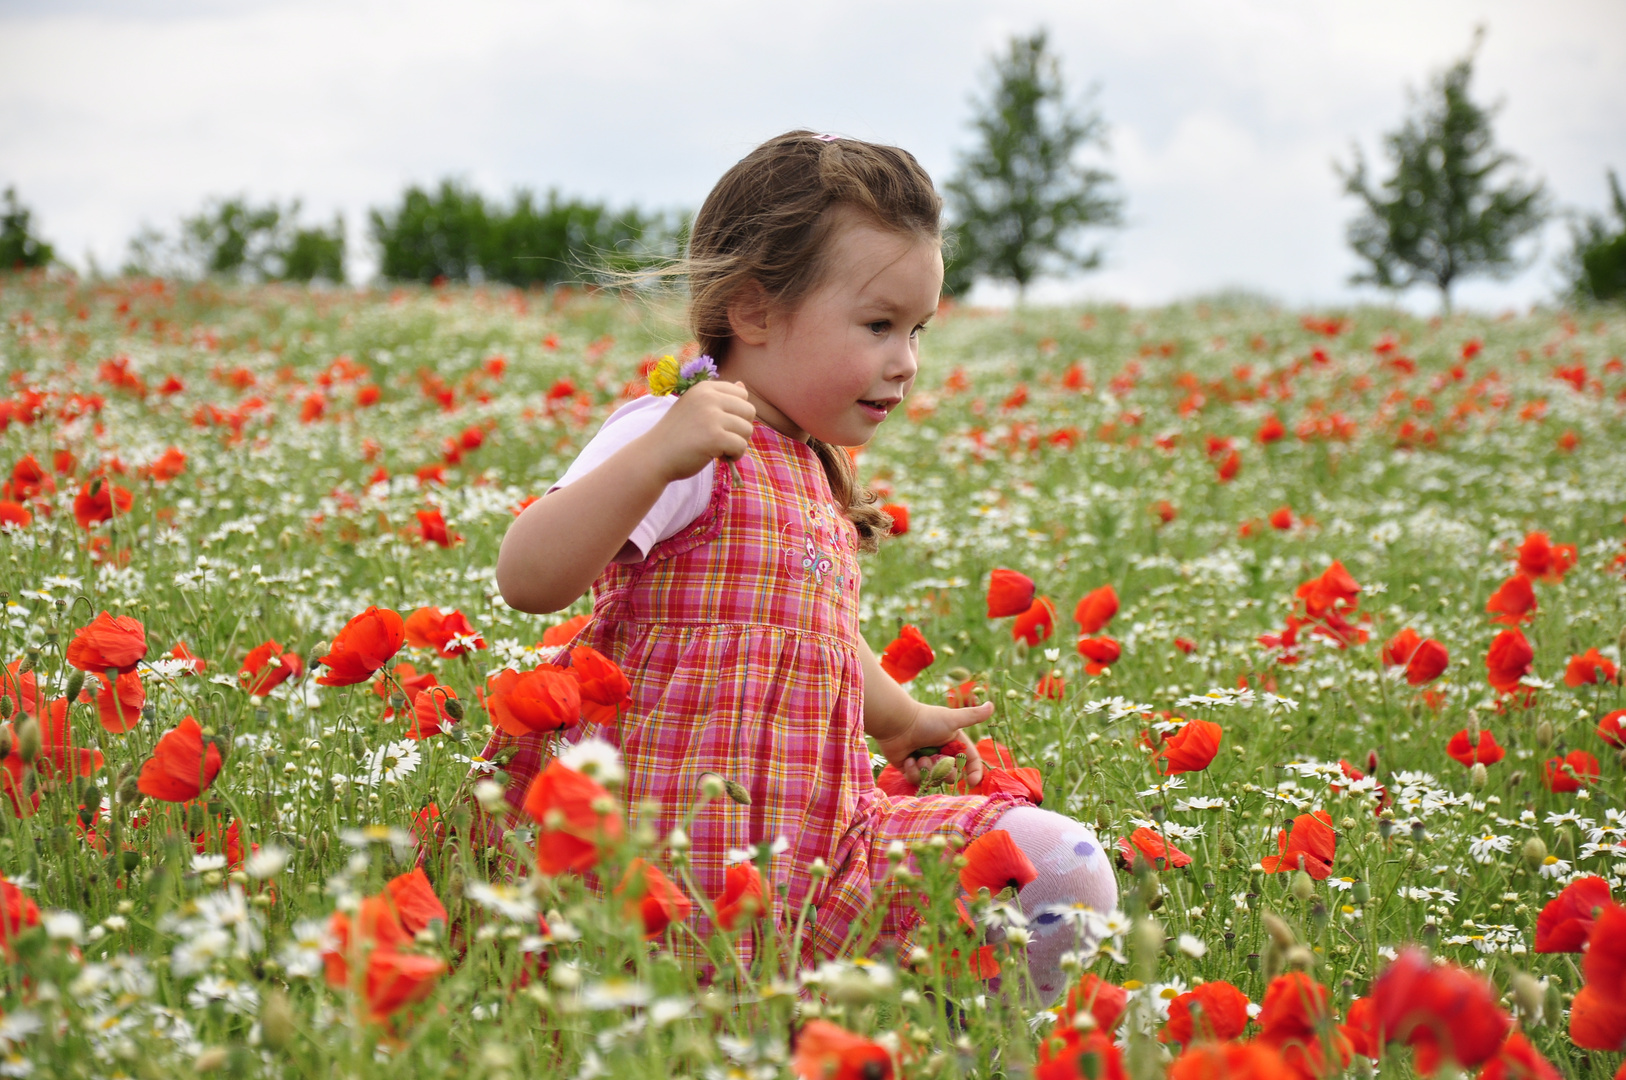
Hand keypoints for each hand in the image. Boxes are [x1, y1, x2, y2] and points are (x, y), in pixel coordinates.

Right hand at [649, 380, 754, 481]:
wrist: (654, 455)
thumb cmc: (677, 434)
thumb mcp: (695, 408)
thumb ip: (719, 398)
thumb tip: (743, 385)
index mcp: (704, 388)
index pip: (742, 394)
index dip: (737, 413)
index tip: (721, 424)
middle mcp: (708, 397)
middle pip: (749, 411)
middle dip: (741, 428)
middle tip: (723, 439)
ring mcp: (711, 417)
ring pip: (747, 429)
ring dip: (738, 443)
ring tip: (719, 448)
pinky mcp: (715, 437)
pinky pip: (741, 446)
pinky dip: (735, 455)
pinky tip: (720, 457)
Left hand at [872, 700, 992, 789]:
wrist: (897, 724)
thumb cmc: (926, 720)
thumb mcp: (952, 720)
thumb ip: (972, 716)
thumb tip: (991, 705)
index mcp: (953, 742)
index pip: (970, 761)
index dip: (973, 773)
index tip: (971, 782)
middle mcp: (941, 752)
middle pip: (951, 774)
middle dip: (944, 770)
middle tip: (936, 759)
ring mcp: (925, 761)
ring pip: (933, 779)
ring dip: (927, 770)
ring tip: (918, 757)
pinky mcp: (910, 767)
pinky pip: (917, 780)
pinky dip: (913, 771)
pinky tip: (908, 760)